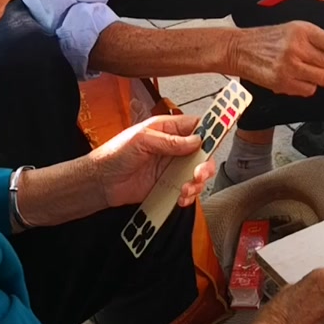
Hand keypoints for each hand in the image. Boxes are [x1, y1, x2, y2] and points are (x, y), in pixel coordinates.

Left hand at [89, 115, 214, 208]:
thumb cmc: (114, 154)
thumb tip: (195, 141)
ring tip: (184, 189)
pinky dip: (188, 196)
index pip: (196, 125)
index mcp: (167, 129)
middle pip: (203, 153)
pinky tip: (181, 197)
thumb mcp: (141, 140)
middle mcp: (173, 148)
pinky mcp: (168, 186)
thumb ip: (169, 141)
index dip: (211, 129)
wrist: (101, 182)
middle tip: (198, 173)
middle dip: (205, 164)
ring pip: (198, 174)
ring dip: (196, 183)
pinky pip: (187, 190)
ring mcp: (171, 168)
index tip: (222, 133)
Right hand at [230, 20, 323, 96]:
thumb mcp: (294, 31)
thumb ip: (318, 41)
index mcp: (303, 31)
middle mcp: (297, 47)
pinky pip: (309, 90)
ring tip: (306, 71)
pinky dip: (305, 86)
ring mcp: (289, 66)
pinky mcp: (282, 82)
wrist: (239, 49)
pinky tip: (293, 77)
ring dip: (320, 78)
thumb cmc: (269, 40)